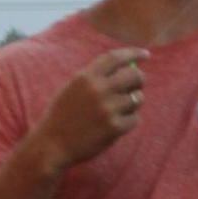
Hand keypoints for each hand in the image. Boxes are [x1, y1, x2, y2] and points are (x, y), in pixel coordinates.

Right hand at [38, 48, 146, 169]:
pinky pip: (135, 118)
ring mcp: (107, 109)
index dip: (133, 53)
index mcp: (85, 77)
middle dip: (139, 79)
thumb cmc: (63, 116)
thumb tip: (128, 67)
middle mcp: (98, 90)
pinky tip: (115, 124)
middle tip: (137, 85)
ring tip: (119, 109)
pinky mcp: (114, 128)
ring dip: (133, 102)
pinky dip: (129, 120)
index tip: (145, 54)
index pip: (115, 57)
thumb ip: (95, 77)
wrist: (52, 145)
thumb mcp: (72, 88)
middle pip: (134, 75)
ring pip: (137, 98)